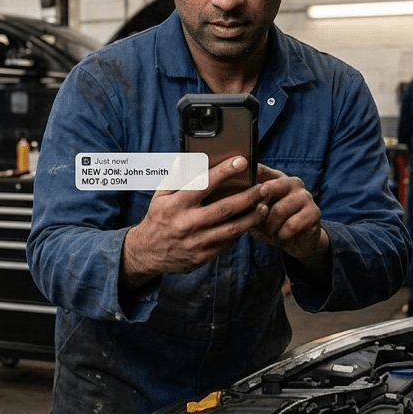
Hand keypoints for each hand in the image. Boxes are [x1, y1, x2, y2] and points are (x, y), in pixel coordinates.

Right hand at [121, 156, 265, 285]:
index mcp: (176, 204)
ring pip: (232, 228)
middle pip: (225, 207)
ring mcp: (196, 241)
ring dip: (252, 216)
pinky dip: (242, 231)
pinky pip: (228, 242)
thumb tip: (190, 158)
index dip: (224, 171)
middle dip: (248, 196)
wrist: (148, 252)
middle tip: (264, 186)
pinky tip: (250, 221)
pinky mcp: (204, 255)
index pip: (203, 183)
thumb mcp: (160, 195)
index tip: (242, 161)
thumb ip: (176, 176)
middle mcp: (187, 222)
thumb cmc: (158, 218)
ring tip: (264, 206)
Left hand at [249, 164, 329, 264]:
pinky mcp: (314, 212)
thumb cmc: (273, 224)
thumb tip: (242, 201)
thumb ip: (250, 206)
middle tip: (255, 219)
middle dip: (257, 206)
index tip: (232, 177)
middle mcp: (292, 183)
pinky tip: (282, 235)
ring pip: (278, 210)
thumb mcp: (258, 215)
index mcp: (276, 179)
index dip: (246, 174)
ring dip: (270, 226)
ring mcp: (305, 196)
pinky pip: (291, 225)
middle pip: (268, 187)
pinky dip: (282, 234)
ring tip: (270, 231)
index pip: (259, 170)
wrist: (299, 242)